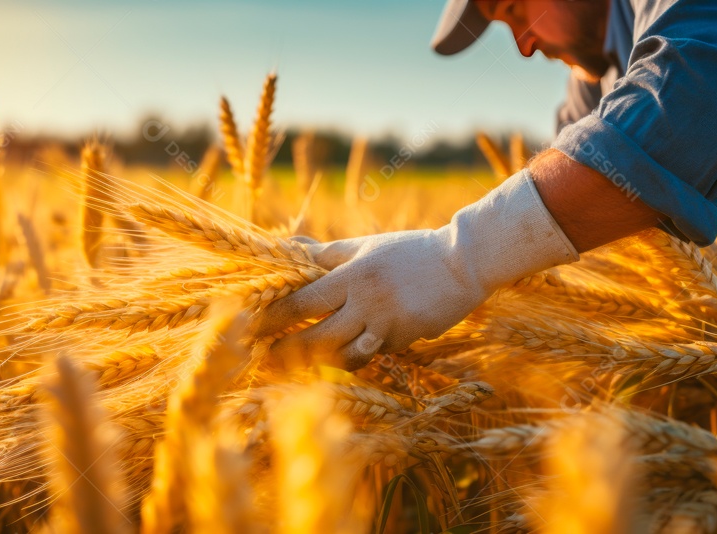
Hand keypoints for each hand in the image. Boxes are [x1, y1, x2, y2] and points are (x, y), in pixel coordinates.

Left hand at [255, 170, 579, 369]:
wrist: (463, 262)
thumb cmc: (408, 251)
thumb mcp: (366, 246)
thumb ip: (326, 253)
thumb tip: (287, 245)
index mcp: (353, 275)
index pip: (304, 301)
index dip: (276, 317)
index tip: (253, 326)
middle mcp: (367, 303)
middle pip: (317, 336)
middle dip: (289, 350)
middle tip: (265, 358)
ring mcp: (388, 325)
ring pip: (344, 355)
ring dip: (320, 361)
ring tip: (297, 362)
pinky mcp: (405, 340)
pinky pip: (372, 354)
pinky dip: (355, 356)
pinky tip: (341, 356)